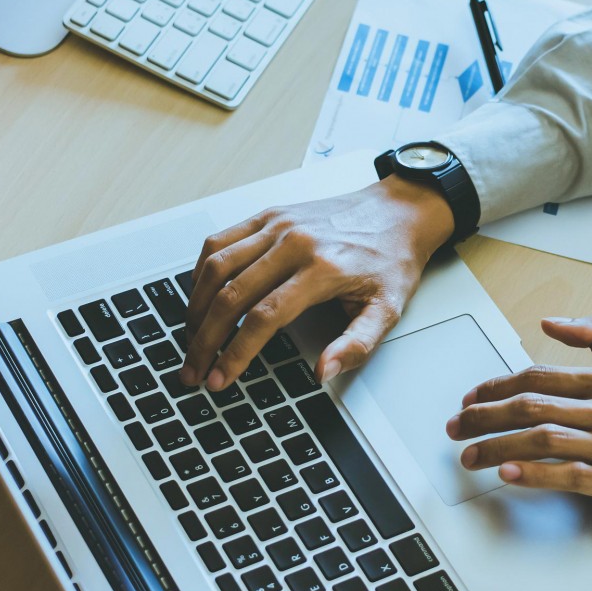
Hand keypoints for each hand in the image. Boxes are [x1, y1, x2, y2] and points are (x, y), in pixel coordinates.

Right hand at [180, 175, 454, 390]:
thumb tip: (323, 371)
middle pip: (231, 294)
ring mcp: (277, 225)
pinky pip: (219, 240)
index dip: (236, 352)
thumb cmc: (392, 261)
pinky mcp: (268, 215)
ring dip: (196, 307)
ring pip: (216, 266)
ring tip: (191, 339)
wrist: (399, 212)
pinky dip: (201, 271)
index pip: (264, 316)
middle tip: (193, 369)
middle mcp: (294, 242)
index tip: (220, 378)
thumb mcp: (387, 310)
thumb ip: (356, 344)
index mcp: (323, 269)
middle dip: (205, 339)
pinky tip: (200, 297)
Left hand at [447, 315, 591, 534]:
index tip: (471, 395)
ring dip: (498, 447)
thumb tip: (553, 322)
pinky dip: (535, 475)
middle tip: (457, 427)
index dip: (497, 385)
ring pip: (544, 441)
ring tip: (469, 456)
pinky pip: (570, 477)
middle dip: (485, 415)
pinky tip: (509, 474)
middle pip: (533, 407)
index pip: (540, 376)